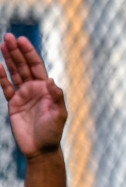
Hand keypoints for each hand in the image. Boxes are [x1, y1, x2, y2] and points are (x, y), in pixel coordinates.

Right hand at [1, 33, 67, 157]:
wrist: (41, 149)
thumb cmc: (53, 133)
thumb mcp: (59, 115)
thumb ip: (56, 98)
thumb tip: (52, 81)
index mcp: (46, 89)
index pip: (37, 67)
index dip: (30, 53)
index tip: (22, 40)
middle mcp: (35, 89)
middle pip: (24, 66)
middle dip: (17, 51)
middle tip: (9, 37)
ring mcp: (23, 95)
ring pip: (14, 73)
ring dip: (9, 59)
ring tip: (3, 44)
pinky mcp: (13, 103)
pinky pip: (6, 86)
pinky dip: (1, 76)